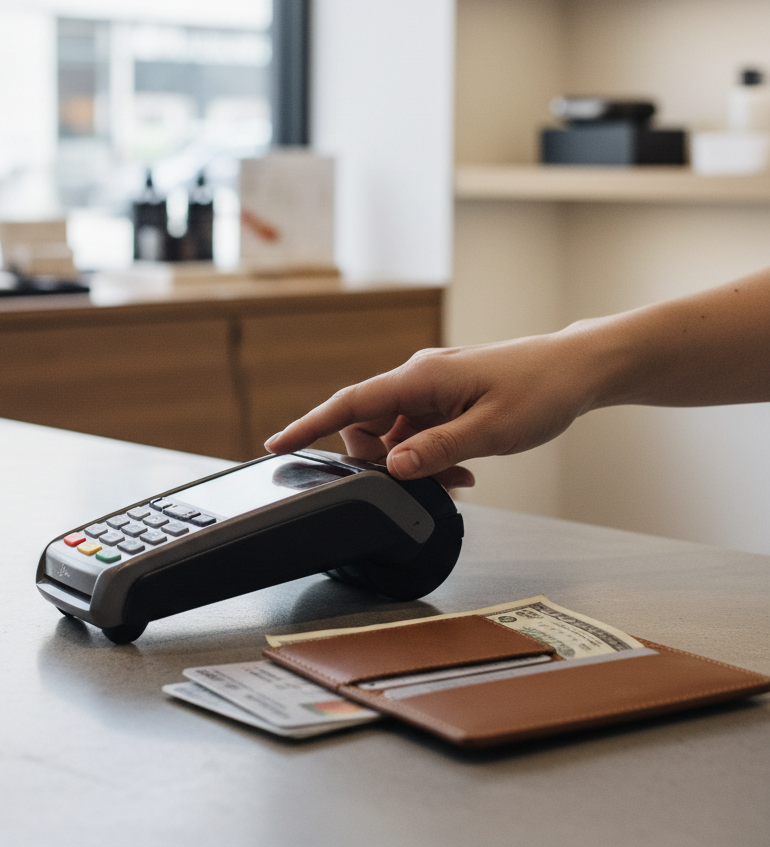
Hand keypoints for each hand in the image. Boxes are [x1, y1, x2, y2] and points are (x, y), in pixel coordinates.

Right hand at [264, 331, 596, 486]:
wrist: (578, 370)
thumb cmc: (541, 390)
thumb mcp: (490, 430)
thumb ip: (438, 450)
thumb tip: (394, 468)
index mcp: (421, 377)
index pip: (350, 403)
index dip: (310, 425)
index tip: (276, 444)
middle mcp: (419, 378)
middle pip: (369, 425)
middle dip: (383, 462)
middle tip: (420, 485)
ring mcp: (432, 388)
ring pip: (396, 433)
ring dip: (415, 462)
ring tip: (458, 477)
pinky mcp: (447, 397)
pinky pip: (420, 431)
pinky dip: (432, 454)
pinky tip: (463, 469)